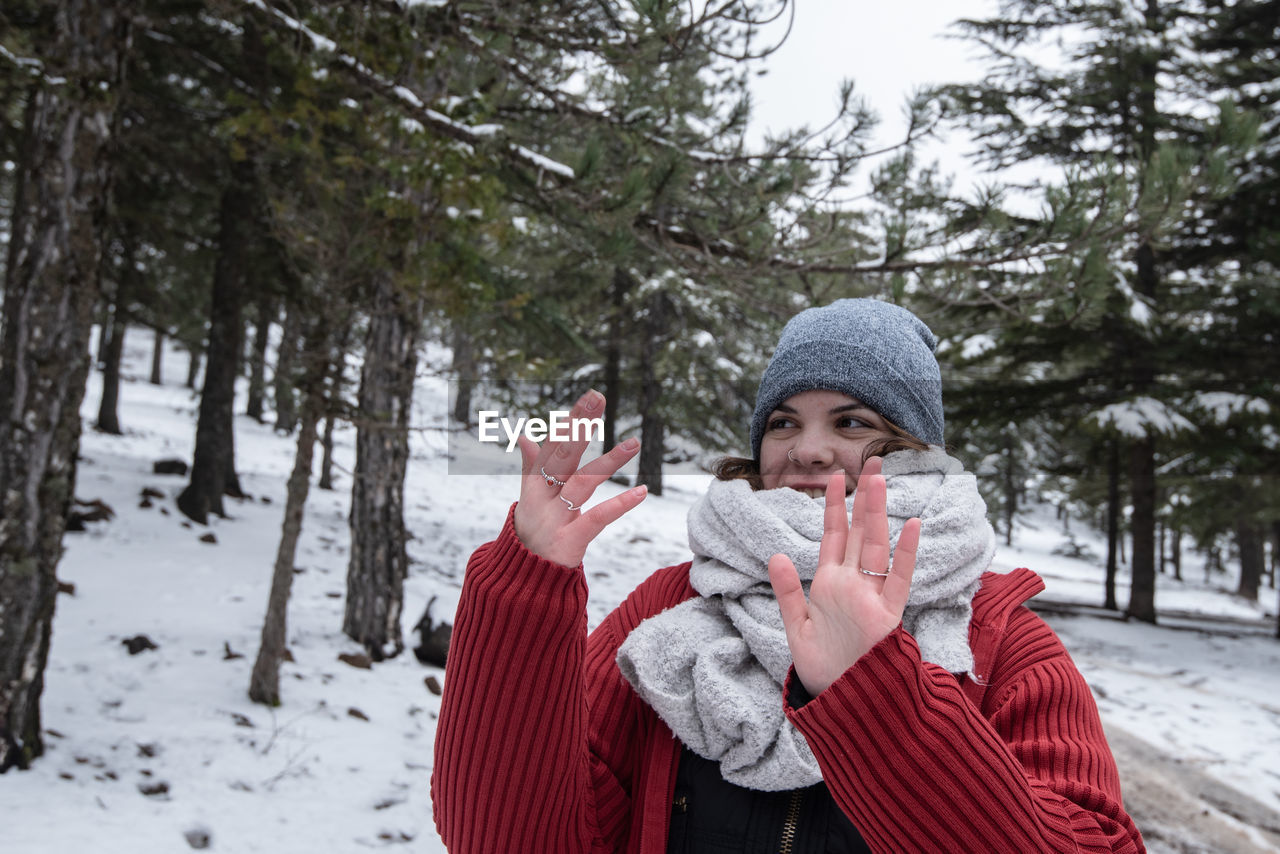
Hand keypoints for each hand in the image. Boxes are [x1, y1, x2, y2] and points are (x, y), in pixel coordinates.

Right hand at [513, 389, 647, 566]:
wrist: (522, 581)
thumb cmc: (531, 534)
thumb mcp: (529, 499)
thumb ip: (530, 467)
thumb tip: (525, 436)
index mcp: (534, 484)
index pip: (553, 445)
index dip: (572, 421)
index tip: (591, 398)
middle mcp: (542, 497)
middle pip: (562, 455)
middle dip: (580, 426)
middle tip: (599, 398)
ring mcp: (555, 519)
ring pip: (582, 482)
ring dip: (608, 461)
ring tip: (634, 442)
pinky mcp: (569, 541)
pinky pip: (597, 518)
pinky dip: (619, 504)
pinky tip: (641, 491)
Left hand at [767, 456, 920, 696]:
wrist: (845, 704)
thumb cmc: (823, 670)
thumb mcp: (797, 629)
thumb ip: (788, 592)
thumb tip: (775, 554)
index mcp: (830, 585)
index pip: (834, 537)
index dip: (835, 507)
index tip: (836, 477)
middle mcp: (853, 585)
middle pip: (860, 533)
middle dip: (864, 497)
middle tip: (872, 461)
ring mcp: (872, 598)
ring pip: (877, 547)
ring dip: (878, 514)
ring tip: (880, 479)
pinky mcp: (888, 617)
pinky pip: (897, 581)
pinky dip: (904, 555)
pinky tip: (910, 526)